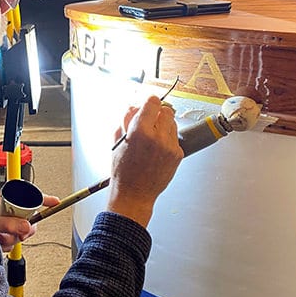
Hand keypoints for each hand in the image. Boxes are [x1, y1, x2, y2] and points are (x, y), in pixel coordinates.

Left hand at [0, 190, 59, 251]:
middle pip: (28, 218)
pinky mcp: (5, 232)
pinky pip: (14, 241)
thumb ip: (6, 224)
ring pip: (22, 231)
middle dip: (22, 229)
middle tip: (13, 233)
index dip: (42, 199)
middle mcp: (7, 208)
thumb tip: (26, 226)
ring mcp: (7, 221)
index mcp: (2, 198)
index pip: (27, 196)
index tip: (55, 202)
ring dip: (10, 238)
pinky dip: (6, 244)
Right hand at [107, 96, 182, 227]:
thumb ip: (126, 120)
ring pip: (173, 123)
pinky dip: (167, 139)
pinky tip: (157, 149)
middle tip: (150, 121)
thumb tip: (133, 107)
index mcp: (139, 131)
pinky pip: (175, 138)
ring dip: (163, 125)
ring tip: (152, 137)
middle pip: (166, 111)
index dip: (149, 102)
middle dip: (157, 113)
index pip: (152, 102)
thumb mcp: (118, 141)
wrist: (134, 194)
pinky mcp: (177, 155)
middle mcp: (157, 137)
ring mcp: (170, 146)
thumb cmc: (123, 171)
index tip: (148, 104)